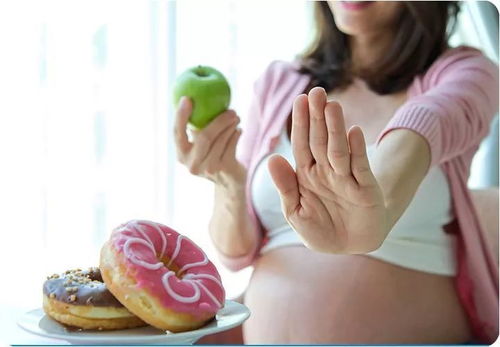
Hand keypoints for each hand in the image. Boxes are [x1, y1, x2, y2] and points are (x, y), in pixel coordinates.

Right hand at [174, 97, 245, 187]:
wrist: (229, 180)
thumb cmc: (213, 153)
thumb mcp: (201, 142)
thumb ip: (197, 125)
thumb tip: (196, 95)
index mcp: (181, 154)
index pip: (177, 133)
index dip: (180, 116)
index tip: (186, 98)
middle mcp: (192, 164)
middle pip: (204, 137)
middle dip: (218, 120)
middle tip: (230, 109)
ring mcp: (208, 169)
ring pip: (221, 140)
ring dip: (230, 126)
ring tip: (235, 117)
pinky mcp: (224, 170)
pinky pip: (231, 146)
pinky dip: (236, 135)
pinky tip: (238, 130)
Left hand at [268, 87, 386, 253]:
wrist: (349, 246)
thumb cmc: (320, 228)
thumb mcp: (296, 211)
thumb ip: (286, 186)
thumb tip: (273, 158)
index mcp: (307, 174)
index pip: (302, 144)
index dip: (300, 123)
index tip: (299, 99)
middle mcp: (327, 171)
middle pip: (320, 140)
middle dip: (318, 117)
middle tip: (317, 91)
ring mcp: (347, 178)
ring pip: (339, 149)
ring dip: (335, 128)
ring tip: (332, 106)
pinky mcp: (366, 189)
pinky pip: (360, 168)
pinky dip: (357, 151)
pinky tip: (355, 132)